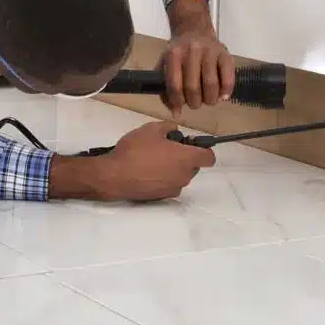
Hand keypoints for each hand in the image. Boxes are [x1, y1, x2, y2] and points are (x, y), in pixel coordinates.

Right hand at [96, 121, 215, 200]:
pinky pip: (169, 184)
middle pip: (194, 166)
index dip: (203, 148)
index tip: (189, 143)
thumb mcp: (151, 129)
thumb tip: (174, 131)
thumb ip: (168, 127)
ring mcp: (174, 188)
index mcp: (186, 158)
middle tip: (165, 147)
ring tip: (152, 159)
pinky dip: (163, 178)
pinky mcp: (162, 197)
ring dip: (173, 167)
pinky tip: (146, 172)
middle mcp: (185, 176)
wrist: (114, 176)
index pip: (209, 157)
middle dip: (184, 156)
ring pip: (181, 175)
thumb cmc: (135, 150)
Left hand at [161, 31, 235, 114]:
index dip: (177, 101)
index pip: (174, 85)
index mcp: (174, 54)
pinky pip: (228, 78)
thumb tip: (175, 113)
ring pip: (211, 84)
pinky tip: (222, 96)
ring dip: (209, 99)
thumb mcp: (165, 65)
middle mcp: (192, 50)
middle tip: (195, 103)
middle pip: (193, 88)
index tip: (180, 106)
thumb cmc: (179, 53)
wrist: (194, 31)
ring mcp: (210, 51)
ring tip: (208, 100)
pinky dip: (226, 91)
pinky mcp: (226, 54)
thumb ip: (165, 90)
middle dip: (194, 102)